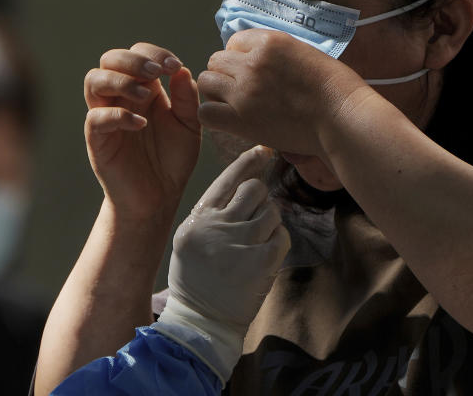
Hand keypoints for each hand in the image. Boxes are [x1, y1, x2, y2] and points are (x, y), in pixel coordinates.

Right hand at [84, 43, 200, 218]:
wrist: (159, 197)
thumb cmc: (172, 159)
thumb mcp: (190, 125)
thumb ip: (187, 98)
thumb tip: (182, 70)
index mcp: (144, 88)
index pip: (138, 54)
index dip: (155, 53)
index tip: (175, 66)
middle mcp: (121, 97)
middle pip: (110, 59)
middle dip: (132, 59)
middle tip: (156, 71)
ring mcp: (106, 116)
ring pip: (93, 80)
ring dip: (120, 80)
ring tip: (145, 94)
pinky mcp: (97, 139)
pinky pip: (96, 117)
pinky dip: (118, 116)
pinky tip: (141, 124)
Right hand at [158, 146, 290, 378]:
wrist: (201, 321)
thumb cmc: (197, 278)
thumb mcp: (191, 239)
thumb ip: (214, 212)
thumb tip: (248, 181)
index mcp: (198, 218)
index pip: (227, 179)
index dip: (248, 162)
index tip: (263, 151)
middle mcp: (217, 227)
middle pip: (255, 190)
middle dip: (261, 198)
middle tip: (256, 215)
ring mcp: (240, 244)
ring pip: (272, 212)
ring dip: (270, 223)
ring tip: (257, 241)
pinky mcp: (261, 262)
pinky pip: (282, 237)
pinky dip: (278, 243)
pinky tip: (265, 255)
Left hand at [196, 29, 368, 156]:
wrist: (342, 118)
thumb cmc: (333, 88)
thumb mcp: (303, 53)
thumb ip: (274, 53)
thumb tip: (253, 58)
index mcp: (270, 42)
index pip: (233, 42)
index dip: (240, 57)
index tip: (254, 72)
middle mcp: (253, 62)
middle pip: (216, 61)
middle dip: (227, 74)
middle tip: (244, 90)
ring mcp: (244, 91)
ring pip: (206, 82)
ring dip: (218, 92)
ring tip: (235, 104)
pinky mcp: (241, 119)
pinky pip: (206, 112)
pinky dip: (214, 115)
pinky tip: (230, 119)